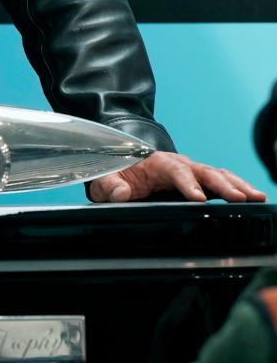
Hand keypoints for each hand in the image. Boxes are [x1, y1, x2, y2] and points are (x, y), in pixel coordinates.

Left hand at [89, 151, 265, 202]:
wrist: (124, 167)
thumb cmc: (116, 175)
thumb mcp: (106, 179)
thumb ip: (110, 185)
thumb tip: (120, 193)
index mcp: (157, 163)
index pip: (175, 171)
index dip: (187, 184)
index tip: (199, 199)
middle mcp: (179, 164)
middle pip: (203, 171)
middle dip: (221, 184)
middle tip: (239, 199)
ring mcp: (192, 172)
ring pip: (217, 175)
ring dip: (237, 185)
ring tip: (257, 197)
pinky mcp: (200, 182)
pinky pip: (221, 182)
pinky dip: (237, 188)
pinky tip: (254, 199)